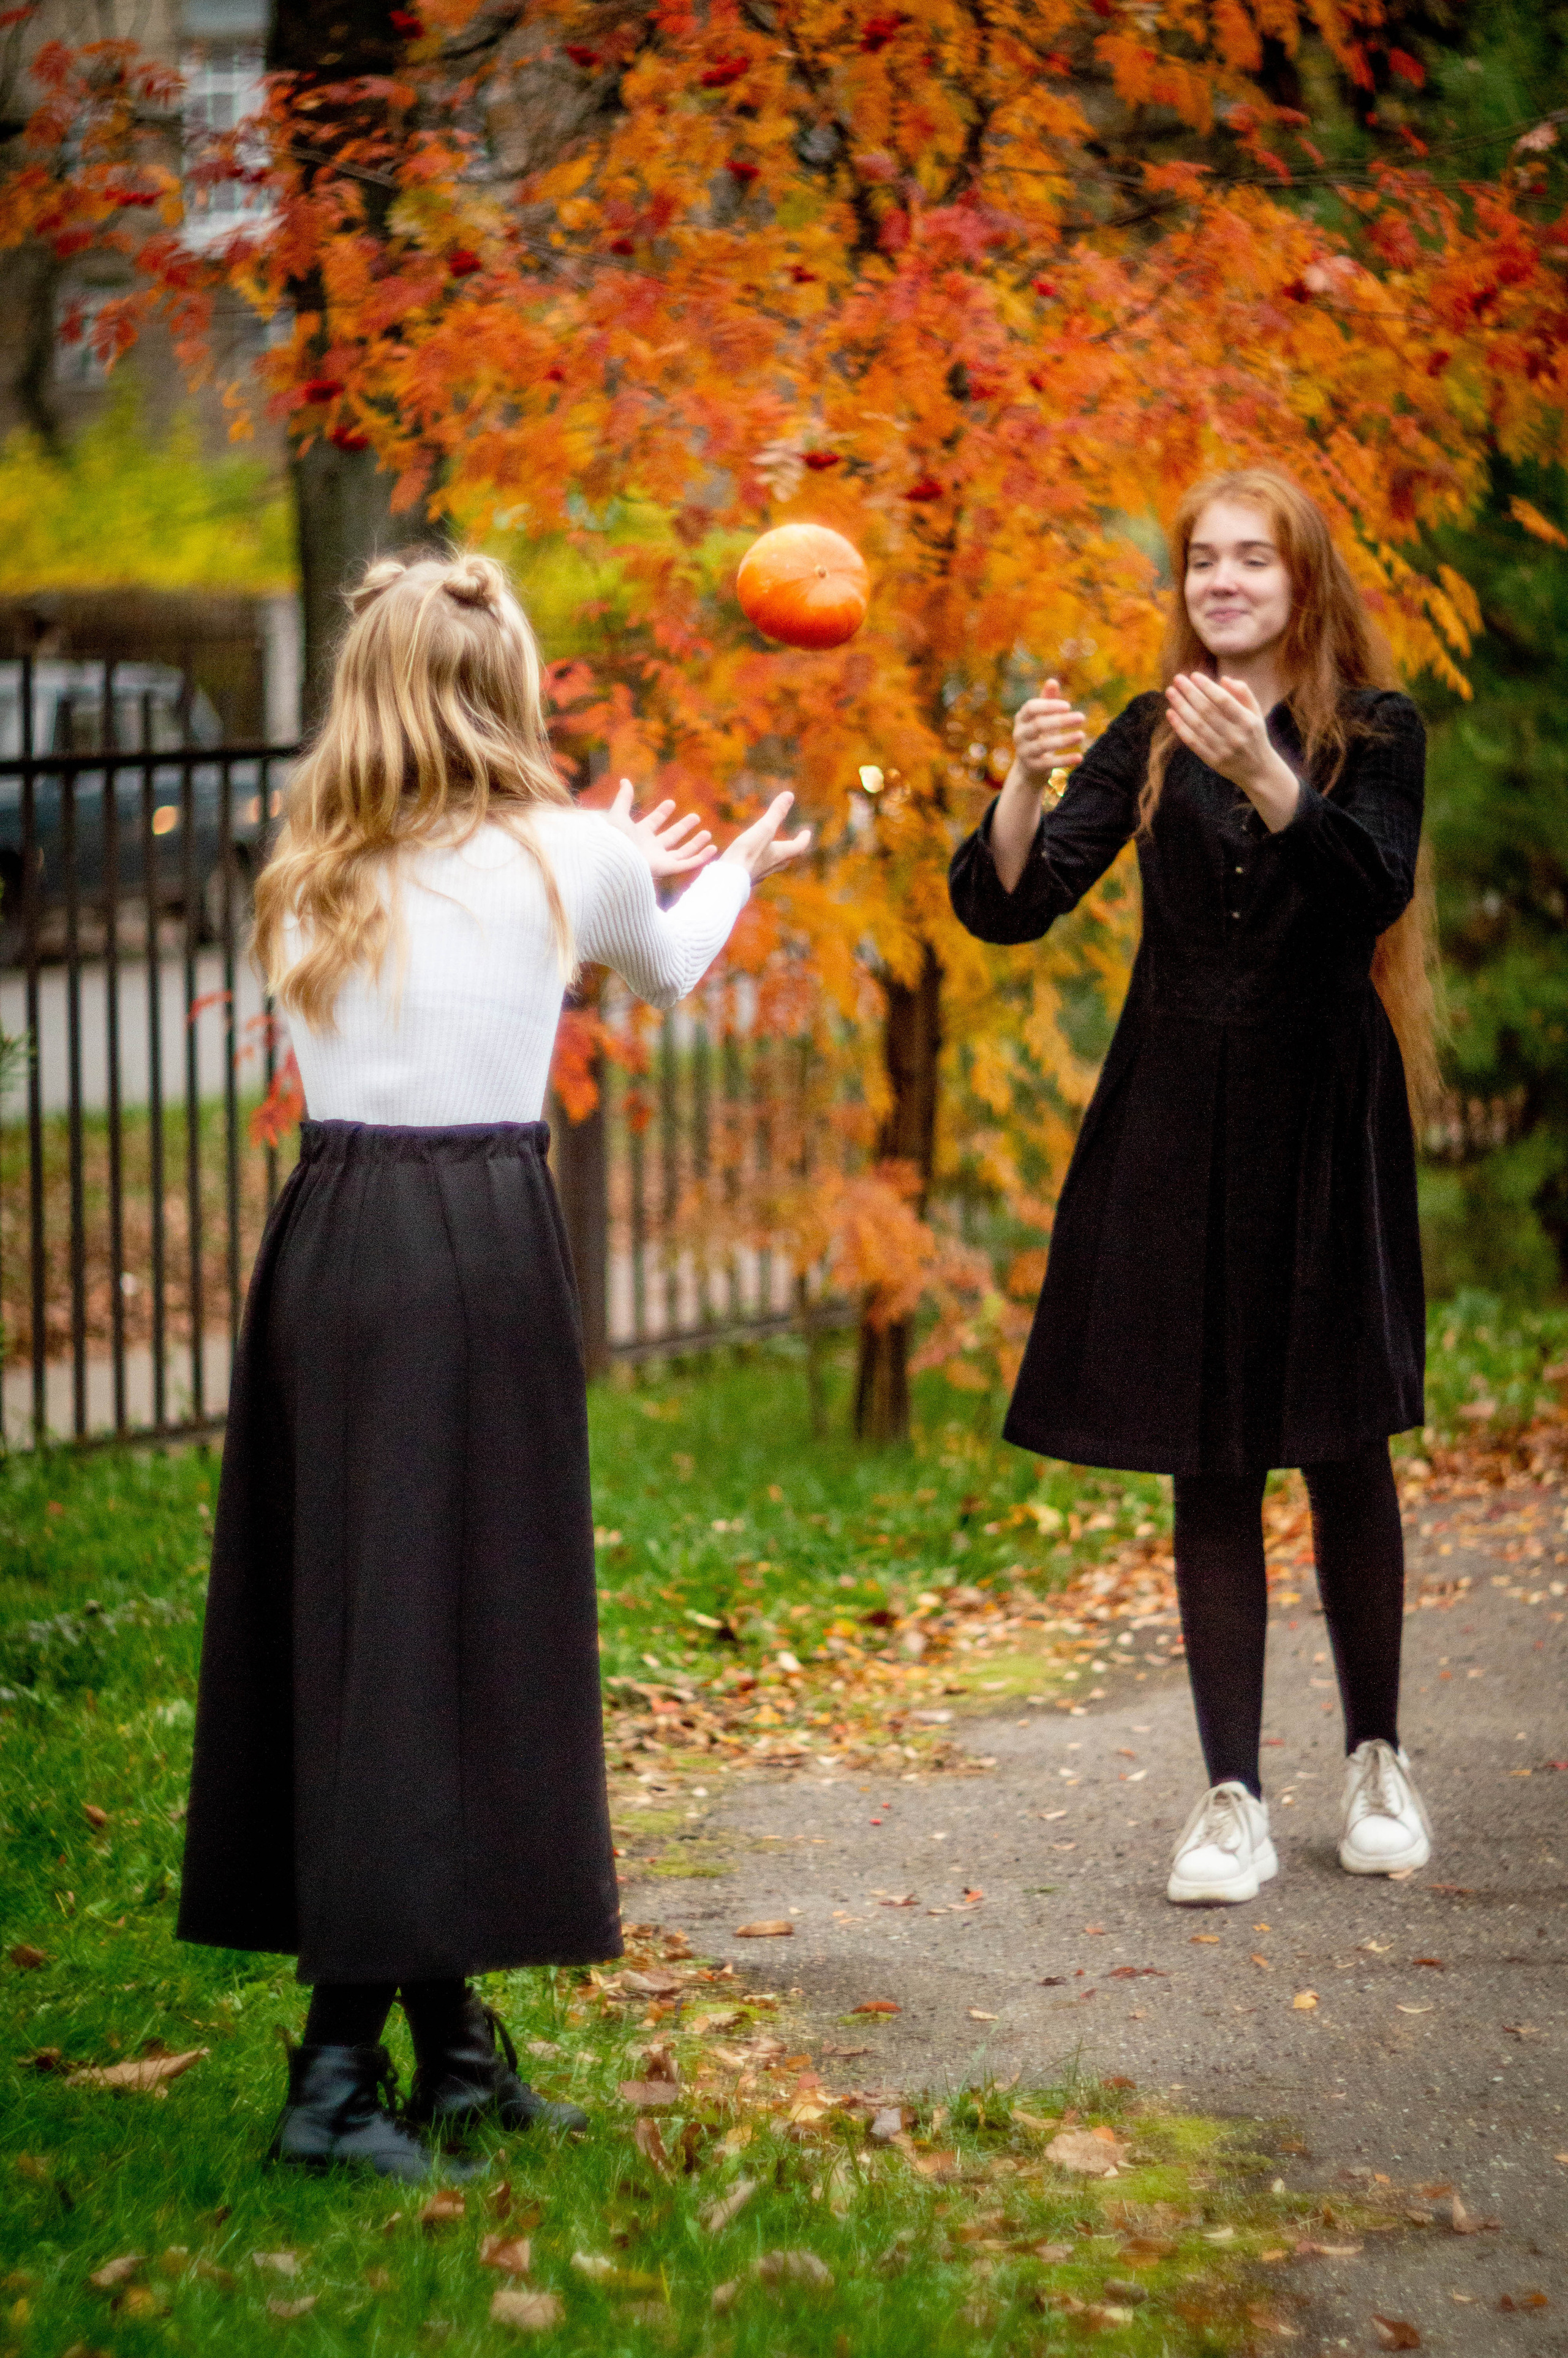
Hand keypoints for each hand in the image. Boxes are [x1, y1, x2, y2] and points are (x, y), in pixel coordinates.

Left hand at [605, 778, 715, 879]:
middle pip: (671, 837)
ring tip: (708, 833)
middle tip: (695, 816)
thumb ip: (624, 798)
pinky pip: (688, 864)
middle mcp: (651, 848)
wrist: (617, 860)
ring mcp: (660, 859)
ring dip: (695, 843)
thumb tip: (624, 781)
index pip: (653, 822)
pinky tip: (713, 848)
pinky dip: (701, 857)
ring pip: (682, 852)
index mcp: (639, 835)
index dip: (661, 813)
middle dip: (683, 827)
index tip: (671, 802)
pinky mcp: (668, 869)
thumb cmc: (616, 838)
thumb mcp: (619, 814)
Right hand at [719, 790, 812, 881]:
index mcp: (778, 855)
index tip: (807, 832)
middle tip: (794, 844)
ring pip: (771, 867)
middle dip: (791, 851)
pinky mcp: (745, 879)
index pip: (797, 847)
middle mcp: (770, 867)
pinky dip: (758, 865)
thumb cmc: (747, 853)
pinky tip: (750, 863)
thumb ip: (776, 813)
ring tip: (772, 853)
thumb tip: (789, 794)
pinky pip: (756, 871)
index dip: (803, 839)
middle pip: (786, 860)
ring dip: (775, 859)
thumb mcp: (763, 829)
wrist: (728, 879)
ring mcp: (758, 875)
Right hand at [1012, 678, 1086, 787]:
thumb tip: (1052, 681)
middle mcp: (1019, 734)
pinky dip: (1065, 760)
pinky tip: (1080, 757)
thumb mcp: (1042, 718)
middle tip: (1082, 717)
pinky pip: (1049, 764)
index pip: (1031, 708)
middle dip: (1061, 721)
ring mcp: (1024, 752)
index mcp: (1021, 719)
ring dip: (1064, 740)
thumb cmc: (1038, 736)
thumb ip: (1047, 701)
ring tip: (1082, 735)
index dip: (1049, 705)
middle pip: (1039, 725)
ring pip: (1043, 745)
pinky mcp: (1033, 767)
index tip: (1068, 706)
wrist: (1028, 768)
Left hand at [1164, 673, 1299, 828]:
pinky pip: (1192, 741)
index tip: (1194, 675)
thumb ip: (1243, 693)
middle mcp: (1235, 735)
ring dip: (1181, 707)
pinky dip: (1180, 726)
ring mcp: (1223, 749)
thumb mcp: (1255, 713)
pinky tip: (1171, 713)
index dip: (1207, 687)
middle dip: (1190, 692)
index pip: (1224, 700)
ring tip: (1170, 692)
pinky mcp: (1212, 760)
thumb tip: (1224, 679)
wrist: (1258, 771)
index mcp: (1248, 721)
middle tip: (1177, 679)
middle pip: (1207, 711)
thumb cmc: (1254, 735)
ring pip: (1197, 725)